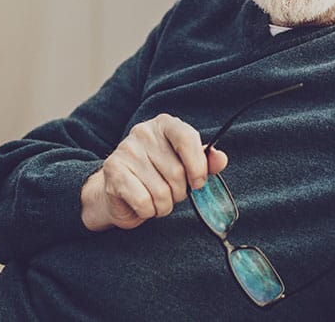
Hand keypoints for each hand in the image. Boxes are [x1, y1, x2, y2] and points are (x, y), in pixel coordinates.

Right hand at [81, 114, 227, 230]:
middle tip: (171, 192)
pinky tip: (144, 205)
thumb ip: (205, 162)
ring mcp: (126, 150)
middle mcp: (143, 132)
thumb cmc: (159, 175)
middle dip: (179, 192)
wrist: (119, 191)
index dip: (197, 166)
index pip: (187, 138)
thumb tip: (221, 159)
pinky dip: (148, 211)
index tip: (198, 182)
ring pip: (161, 191)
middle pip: (176, 171)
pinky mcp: (113, 171)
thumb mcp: (186, 165)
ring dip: (164, 205)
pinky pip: (144, 201)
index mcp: (165, 124)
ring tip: (157, 200)